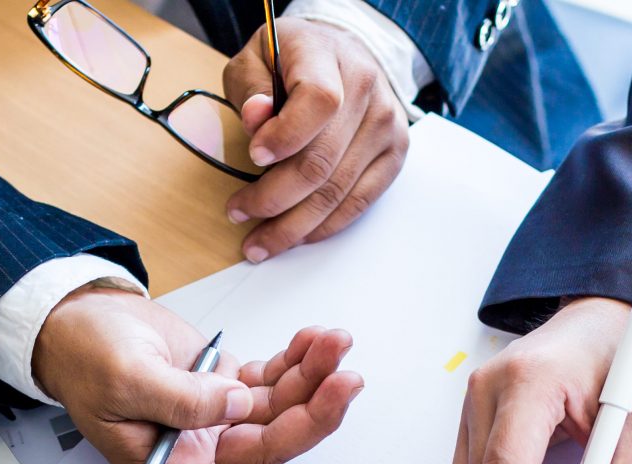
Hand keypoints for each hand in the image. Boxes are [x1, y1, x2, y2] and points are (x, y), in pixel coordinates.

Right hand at [33, 287, 363, 463]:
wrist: (82, 323)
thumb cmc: (88, 360)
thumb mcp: (125, 380)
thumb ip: (182, 398)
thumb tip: (237, 402)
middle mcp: (202, 449)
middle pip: (274, 445)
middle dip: (315, 414)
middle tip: (344, 381)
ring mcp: (218, 416)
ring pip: (283, 409)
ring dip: (314, 378)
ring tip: (332, 343)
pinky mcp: (226, 385)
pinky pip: (275, 381)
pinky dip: (298, 362)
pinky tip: (313, 342)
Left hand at [221, 18, 408, 261]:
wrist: (342, 53)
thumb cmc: (292, 58)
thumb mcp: (257, 57)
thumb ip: (250, 86)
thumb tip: (256, 118)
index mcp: (328, 57)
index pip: (318, 102)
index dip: (285, 136)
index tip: (254, 156)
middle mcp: (366, 89)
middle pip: (322, 160)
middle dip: (273, 198)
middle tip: (237, 213)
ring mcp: (385, 124)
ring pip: (338, 191)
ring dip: (293, 225)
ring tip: (258, 242)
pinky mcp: (394, 153)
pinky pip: (359, 201)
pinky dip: (324, 226)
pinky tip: (296, 236)